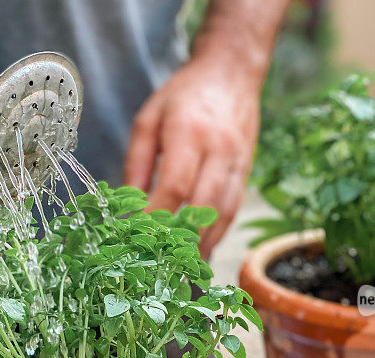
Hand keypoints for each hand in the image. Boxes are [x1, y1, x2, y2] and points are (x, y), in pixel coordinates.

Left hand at [124, 57, 260, 257]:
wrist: (232, 73)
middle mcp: (219, 149)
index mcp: (189, 133)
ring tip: (182, 268)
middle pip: (203, 207)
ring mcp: (238, 162)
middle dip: (181, 240)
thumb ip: (137, 163)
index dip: (156, 217)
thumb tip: (128, 206)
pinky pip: (233, 209)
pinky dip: (218, 233)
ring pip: (223, 213)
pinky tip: (202, 249)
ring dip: (203, 244)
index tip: (137, 237)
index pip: (175, 186)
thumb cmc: (184, 95)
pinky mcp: (246, 171)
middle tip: (160, 264)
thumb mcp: (148, 120)